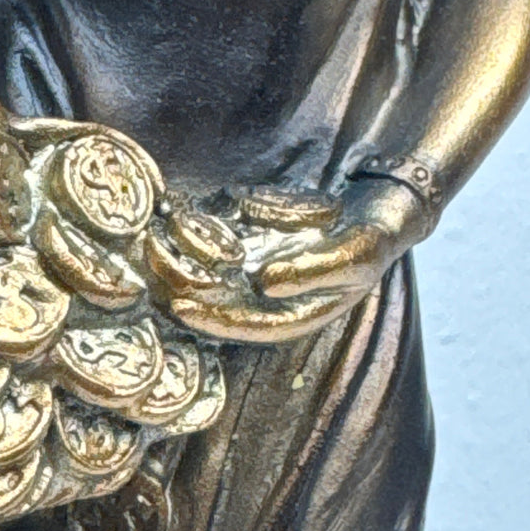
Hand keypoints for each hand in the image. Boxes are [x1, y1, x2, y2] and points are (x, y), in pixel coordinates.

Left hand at [168, 179, 428, 345]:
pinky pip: (216, 235)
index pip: (247, 325)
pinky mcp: (250, 236)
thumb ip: (310, 272)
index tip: (183, 310)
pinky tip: (171, 213)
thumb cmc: (372, 238)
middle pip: (220, 299)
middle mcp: (270, 294)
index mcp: (295, 312)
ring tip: (150, 244)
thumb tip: (263, 285)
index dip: (215, 322)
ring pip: (211, 269)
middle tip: (153, 277)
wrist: (379, 205)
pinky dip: (195, 227)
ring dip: (182, 258)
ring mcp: (257, 265)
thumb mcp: (355, 254)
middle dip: (186, 287)